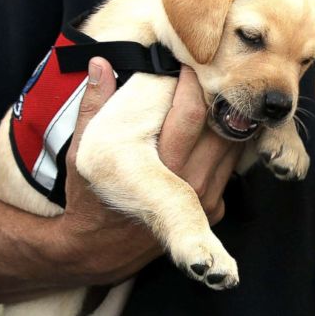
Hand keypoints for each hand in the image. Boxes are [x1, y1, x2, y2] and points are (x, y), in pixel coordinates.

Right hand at [51, 58, 242, 285]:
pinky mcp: (216, 210)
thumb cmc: (89, 198)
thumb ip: (94, 107)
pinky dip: (227, 147)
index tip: (187, 64)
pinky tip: (213, 132)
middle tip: (208, 74)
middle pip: (220, 126)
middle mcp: (188, 183)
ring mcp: (206, 199)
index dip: (193, 83)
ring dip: (226, 120)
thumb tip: (101, 64)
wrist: (101, 251)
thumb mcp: (81, 151)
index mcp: (156, 166)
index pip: (191, 114)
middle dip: (216, 97)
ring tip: (213, 98)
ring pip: (233, 146)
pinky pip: (232, 168)